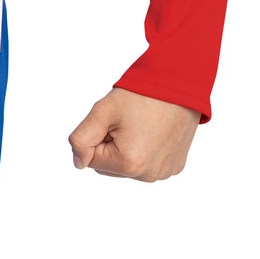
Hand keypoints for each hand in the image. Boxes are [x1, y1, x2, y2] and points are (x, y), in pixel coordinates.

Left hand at [69, 88, 200, 180]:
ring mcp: (163, 172)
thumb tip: (78, 162)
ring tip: (142, 125)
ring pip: (127, 166)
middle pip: (109, 166)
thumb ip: (81, 139)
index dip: (97, 136)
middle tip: (127, 122)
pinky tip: (155, 131)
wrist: (181, 84)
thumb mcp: (102, 111)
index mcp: (128, 163)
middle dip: (111, 145)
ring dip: (127, 149)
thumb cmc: (143, 94)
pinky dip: (146, 149)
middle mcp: (148, 174)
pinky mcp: (174, 166)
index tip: (114, 121)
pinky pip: (148, 163)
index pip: (90, 159)